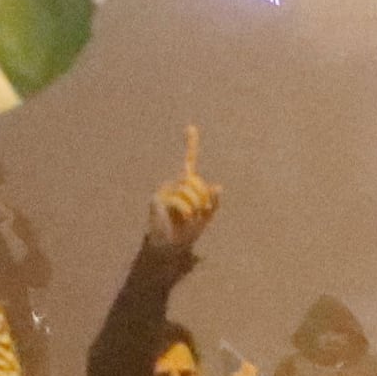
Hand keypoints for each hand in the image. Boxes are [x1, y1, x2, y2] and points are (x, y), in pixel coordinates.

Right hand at [152, 125, 219, 251]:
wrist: (170, 248)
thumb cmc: (187, 233)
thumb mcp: (205, 218)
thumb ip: (213, 203)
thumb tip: (219, 187)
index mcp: (186, 185)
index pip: (189, 161)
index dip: (191, 145)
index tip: (190, 127)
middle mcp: (175, 184)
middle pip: (197, 181)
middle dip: (203, 200)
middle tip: (198, 214)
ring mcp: (165, 190)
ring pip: (190, 190)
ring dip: (195, 207)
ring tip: (187, 217)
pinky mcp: (157, 199)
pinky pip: (180, 200)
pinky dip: (186, 212)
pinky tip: (181, 218)